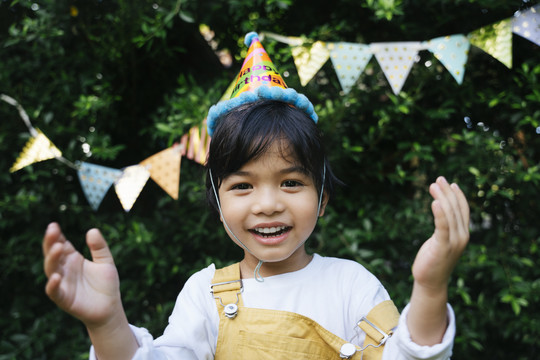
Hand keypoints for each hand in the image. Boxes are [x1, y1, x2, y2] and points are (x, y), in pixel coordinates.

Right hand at [43, 222, 122, 327]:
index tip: (54, 225)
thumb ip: (99, 247)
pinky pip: (55, 291)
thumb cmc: (106, 284)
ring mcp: (63, 283)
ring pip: (51, 269)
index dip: (56, 235)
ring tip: (57, 247)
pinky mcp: (64, 298)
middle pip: (53, 254)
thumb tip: (92, 230)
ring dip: (52, 259)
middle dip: (50, 242)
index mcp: (73, 259)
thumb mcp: (106, 261)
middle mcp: (65, 269)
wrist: (110, 308)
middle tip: (52, 230)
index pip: (61, 244)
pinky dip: (53, 284)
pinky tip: (56, 276)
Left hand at [412, 176, 469, 291]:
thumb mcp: (442, 240)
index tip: (451, 184)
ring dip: (441, 197)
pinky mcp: (442, 247)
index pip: (463, 210)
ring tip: (433, 185)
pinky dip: (440, 214)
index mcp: (463, 234)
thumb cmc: (434, 259)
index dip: (458, 196)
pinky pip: (442, 227)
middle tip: (438, 179)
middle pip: (455, 209)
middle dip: (446, 192)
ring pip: (449, 214)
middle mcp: (462, 236)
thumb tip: (441, 210)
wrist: (431, 281)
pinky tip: (435, 202)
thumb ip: (445, 228)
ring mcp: (454, 242)